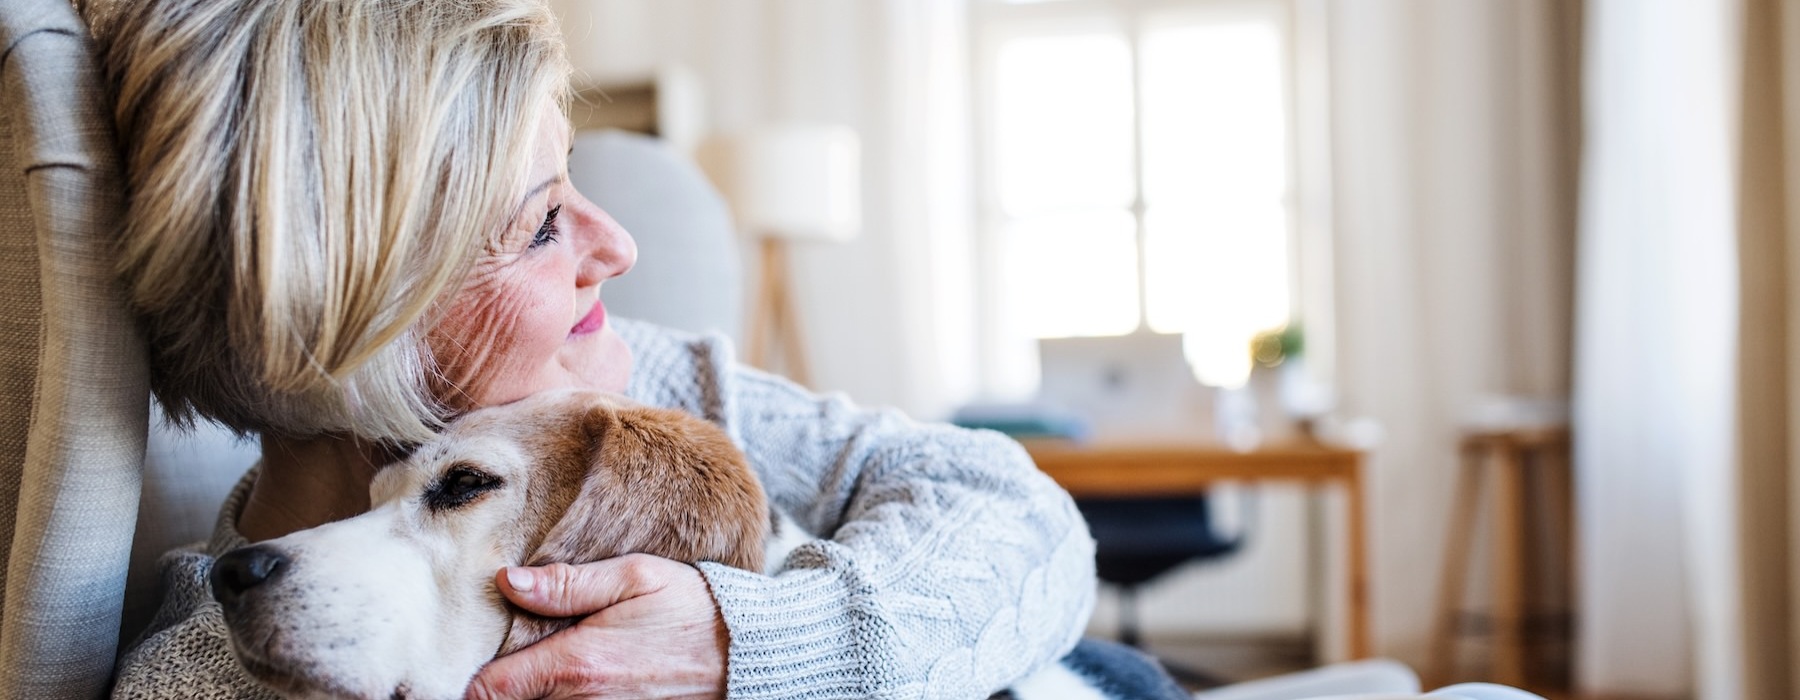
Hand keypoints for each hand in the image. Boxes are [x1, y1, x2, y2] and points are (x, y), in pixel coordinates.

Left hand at [465, 554, 728, 699]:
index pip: (489, 691)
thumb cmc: (693, 610)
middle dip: (500, 688)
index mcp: (576, 665)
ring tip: (534, 669)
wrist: (749, 654)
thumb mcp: (635, 578)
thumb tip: (506, 582)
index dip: (470, 681)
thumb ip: (567, 584)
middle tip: (503, 660)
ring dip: (532, 696)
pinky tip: (573, 682)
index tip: (470, 660)